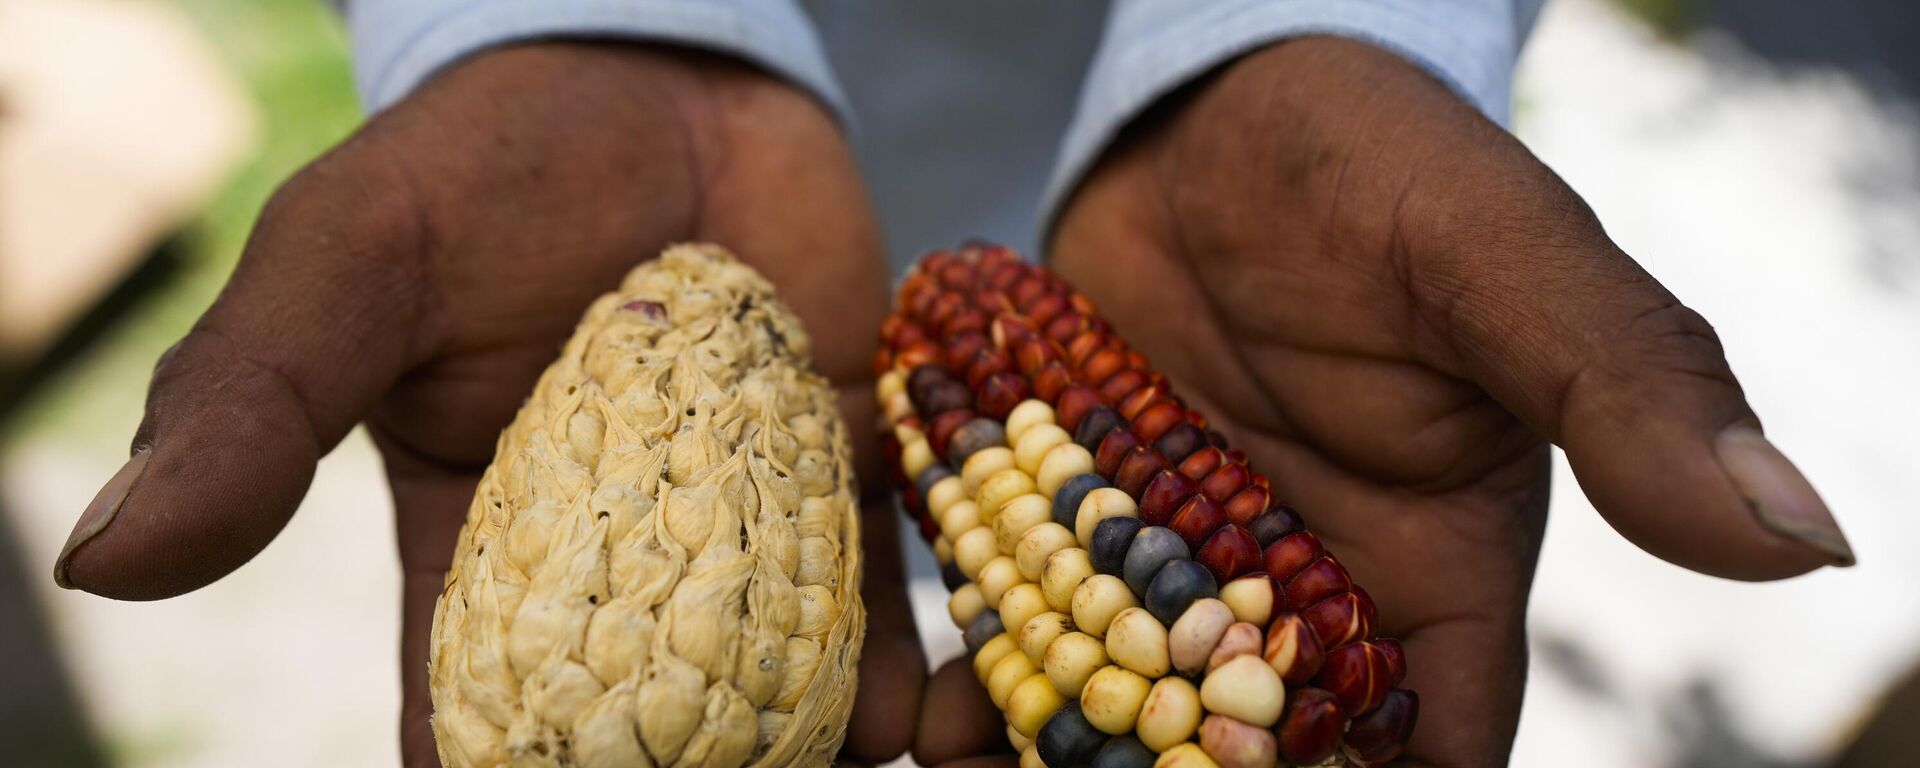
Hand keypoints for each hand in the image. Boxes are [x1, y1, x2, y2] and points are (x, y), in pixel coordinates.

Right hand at [53, 43, 922, 766]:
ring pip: (787, 675)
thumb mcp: (356, 265)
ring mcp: (744, 519)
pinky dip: (919, 648)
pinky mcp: (846, 464)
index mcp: (480, 547)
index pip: (480, 714)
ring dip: (827, 742)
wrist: (659, 69)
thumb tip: (106, 558)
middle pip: (654, 723)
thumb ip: (256, 403)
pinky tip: (942, 702)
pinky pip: (888, 581)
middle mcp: (621, 559)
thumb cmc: (484, 163)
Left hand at [918, 38, 1852, 766]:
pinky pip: (1026, 623)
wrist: (1215, 106)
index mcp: (1436, 570)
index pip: (1428, 746)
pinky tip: (928, 715)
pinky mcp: (1073, 515)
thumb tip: (1803, 539)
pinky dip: (985, 676)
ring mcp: (1177, 560)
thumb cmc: (1377, 166)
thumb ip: (1624, 385)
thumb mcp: (1499, 259)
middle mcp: (1302, 589)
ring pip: (1128, 712)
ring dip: (1066, 758)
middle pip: (1256, 757)